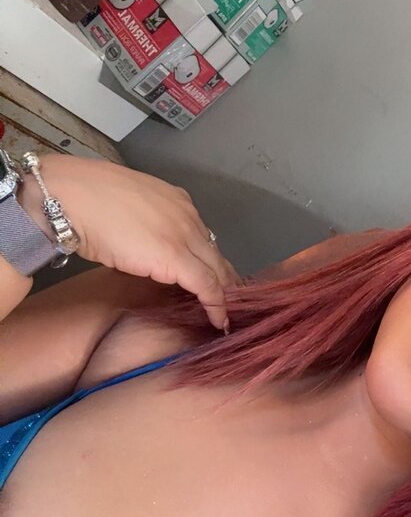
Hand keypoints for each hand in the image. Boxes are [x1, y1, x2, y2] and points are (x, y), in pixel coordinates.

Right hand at [28, 155, 239, 330]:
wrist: (73, 196)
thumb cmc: (87, 200)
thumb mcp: (128, 208)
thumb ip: (146, 225)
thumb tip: (144, 245)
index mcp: (177, 201)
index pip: (203, 236)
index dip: (209, 260)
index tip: (213, 278)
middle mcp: (188, 216)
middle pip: (216, 253)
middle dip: (225, 279)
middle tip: (232, 302)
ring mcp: (185, 235)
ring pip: (217, 269)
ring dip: (224, 293)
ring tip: (228, 313)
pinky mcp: (177, 258)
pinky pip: (207, 286)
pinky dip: (216, 305)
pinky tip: (218, 320)